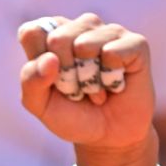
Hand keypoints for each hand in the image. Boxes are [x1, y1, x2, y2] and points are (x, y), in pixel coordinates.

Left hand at [17, 14, 155, 156]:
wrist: (107, 137)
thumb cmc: (71, 115)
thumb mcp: (40, 105)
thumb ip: (31, 82)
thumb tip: (50, 58)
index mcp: (51, 35)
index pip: (32, 32)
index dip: (38, 61)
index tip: (50, 81)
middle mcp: (79, 27)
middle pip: (57, 38)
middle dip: (64, 75)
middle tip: (76, 89)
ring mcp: (108, 32)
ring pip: (84, 45)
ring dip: (87, 79)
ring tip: (95, 88)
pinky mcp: (135, 43)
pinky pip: (112, 53)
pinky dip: (110, 79)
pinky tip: (115, 85)